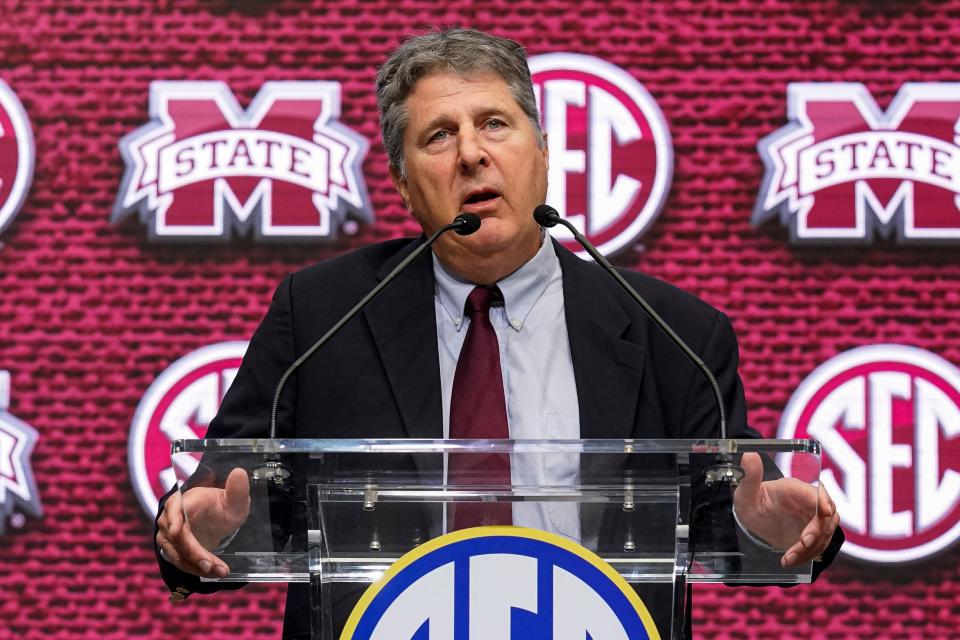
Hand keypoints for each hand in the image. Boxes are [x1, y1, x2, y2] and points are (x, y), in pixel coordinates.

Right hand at [155, 467, 250, 578]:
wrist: (216, 520)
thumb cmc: (223, 507)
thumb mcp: (235, 499)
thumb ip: (238, 489)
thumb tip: (239, 472)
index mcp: (183, 499)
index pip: (174, 508)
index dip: (173, 519)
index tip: (175, 531)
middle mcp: (170, 517)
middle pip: (177, 538)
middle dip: (195, 553)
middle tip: (213, 566)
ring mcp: (168, 535)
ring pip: (178, 554)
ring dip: (197, 566)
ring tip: (220, 571)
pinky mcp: (171, 550)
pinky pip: (181, 562)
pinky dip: (196, 570)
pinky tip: (213, 573)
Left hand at [733, 452, 839, 567]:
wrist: (754, 518)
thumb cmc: (751, 501)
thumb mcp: (746, 492)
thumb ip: (749, 476)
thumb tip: (749, 454)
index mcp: (795, 488)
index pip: (816, 492)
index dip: (823, 501)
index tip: (825, 512)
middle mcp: (808, 502)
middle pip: (826, 516)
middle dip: (818, 531)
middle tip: (803, 544)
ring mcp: (813, 519)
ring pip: (824, 535)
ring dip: (810, 549)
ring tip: (788, 558)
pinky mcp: (813, 534)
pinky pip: (818, 546)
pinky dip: (806, 555)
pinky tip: (789, 560)